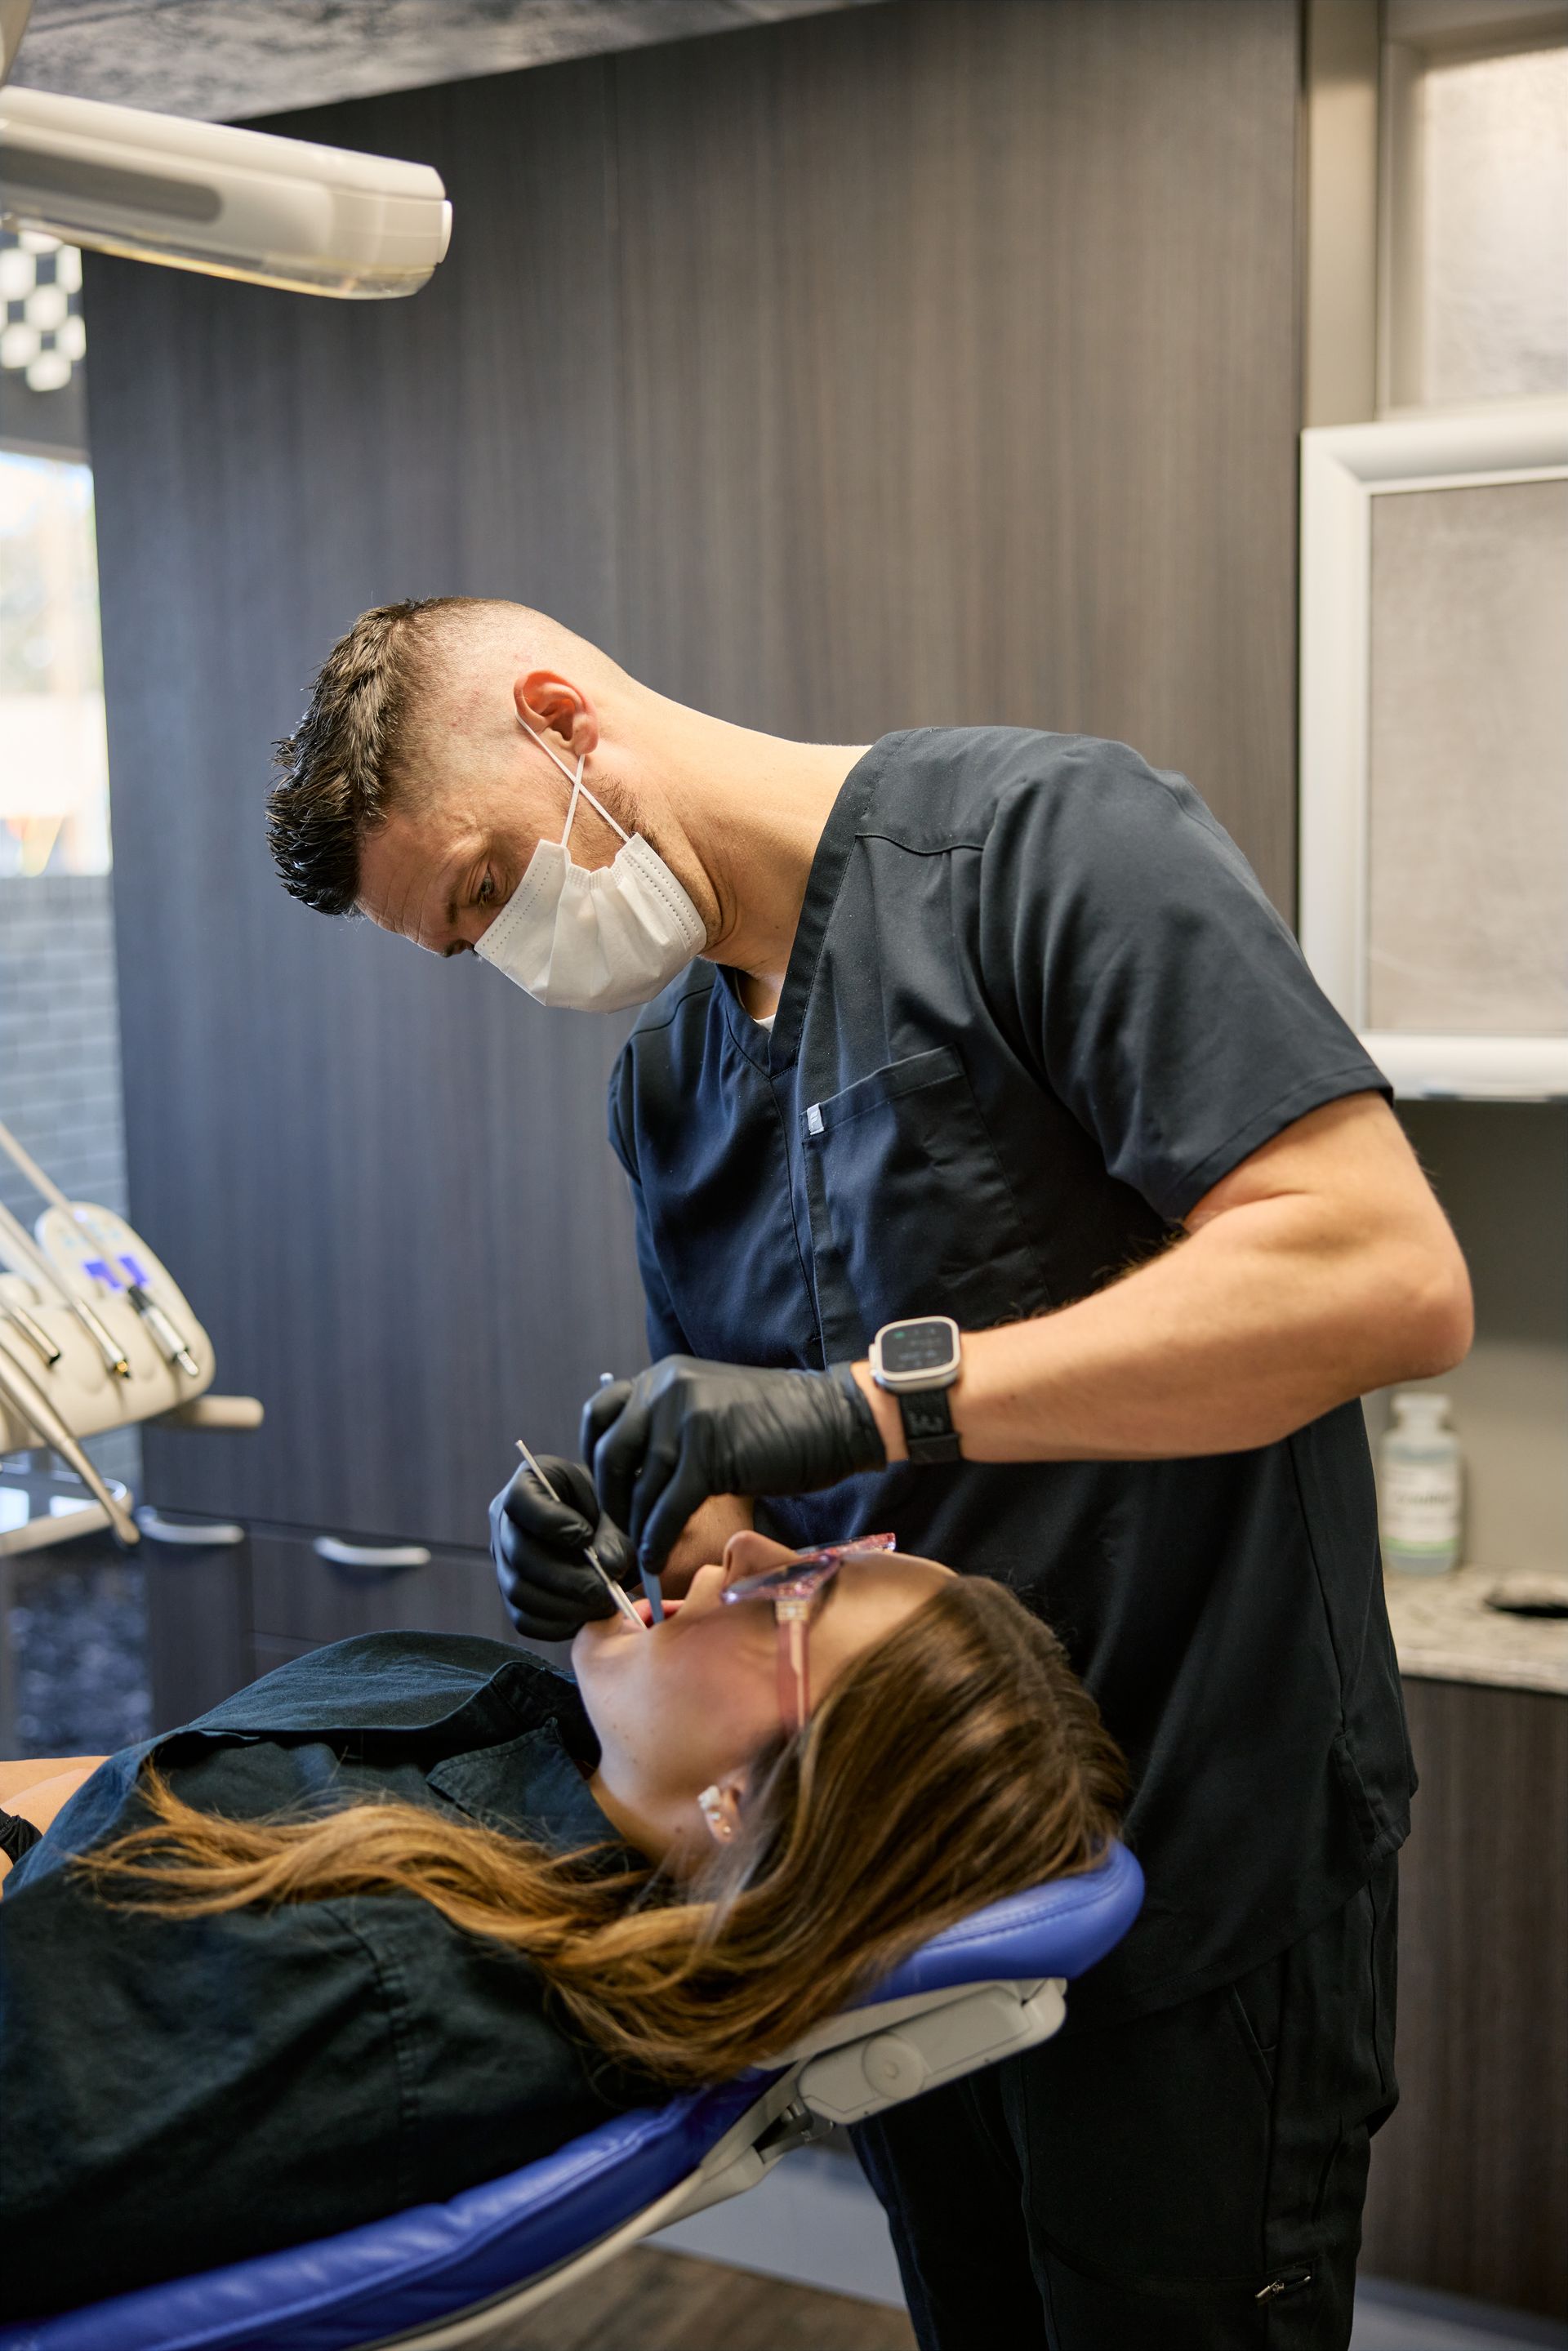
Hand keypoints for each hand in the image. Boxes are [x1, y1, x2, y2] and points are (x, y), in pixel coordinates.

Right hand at [489, 1454, 637, 1642]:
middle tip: (606, 1589)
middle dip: (566, 1577)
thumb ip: (615, 1535)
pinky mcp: (513, 1596)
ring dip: (565, 1605)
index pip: (520, 1501)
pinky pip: (525, 1620)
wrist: (607, 1533)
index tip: (586, 1536)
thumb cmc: (610, 1510)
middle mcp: (505, 1523)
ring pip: (520, 1591)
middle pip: (519, 1555)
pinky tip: (588, 1616)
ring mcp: (505, 1561)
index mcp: (527, 1484)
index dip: (551, 1521)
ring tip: (603, 1605)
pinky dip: (558, 1624)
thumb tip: (609, 1569)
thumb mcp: (615, 1509)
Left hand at [581, 1357, 886, 1574]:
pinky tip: (657, 1560)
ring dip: (638, 1529)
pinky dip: (658, 1539)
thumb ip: (668, 1427)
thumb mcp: (709, 1407)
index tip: (608, 1490)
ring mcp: (686, 1418)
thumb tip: (631, 1477)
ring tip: (644, 1554)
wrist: (834, 1419)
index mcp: (663, 1376)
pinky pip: (668, 1507)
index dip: (593, 1458)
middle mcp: (666, 1389)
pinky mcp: (708, 1452)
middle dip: (612, 1500)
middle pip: (609, 1454)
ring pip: (641, 1487)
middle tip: (624, 1529)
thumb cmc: (778, 1424)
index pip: (598, 1414)